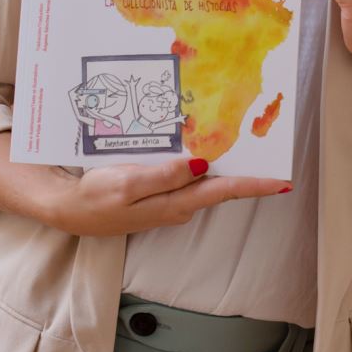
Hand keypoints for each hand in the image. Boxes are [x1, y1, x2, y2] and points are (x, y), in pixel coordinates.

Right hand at [45, 159, 291, 236]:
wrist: (68, 210)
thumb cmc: (95, 197)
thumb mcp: (127, 184)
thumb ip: (165, 176)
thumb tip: (202, 165)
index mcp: (175, 203)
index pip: (224, 192)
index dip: (256, 186)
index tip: (284, 182)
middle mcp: (179, 205)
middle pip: (222, 186)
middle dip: (249, 171)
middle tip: (274, 150)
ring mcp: (170, 201)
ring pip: (206, 181)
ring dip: (226, 165)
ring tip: (248, 140)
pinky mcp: (159, 194)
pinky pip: (188, 178)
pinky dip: (201, 164)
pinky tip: (206, 146)